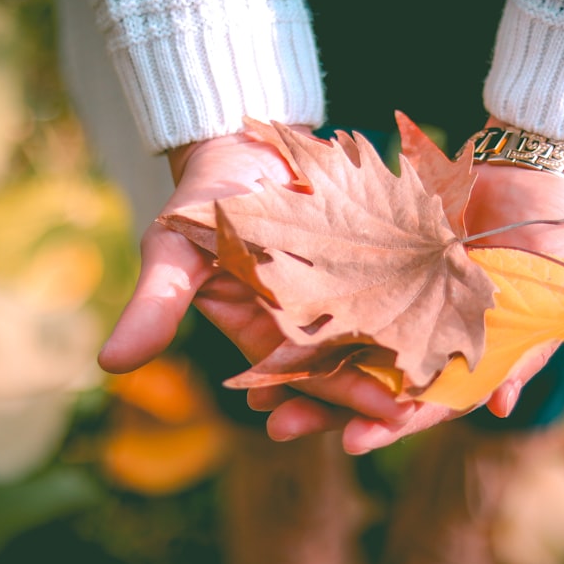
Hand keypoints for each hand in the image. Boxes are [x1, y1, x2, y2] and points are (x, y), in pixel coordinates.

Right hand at [98, 130, 412, 425]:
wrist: (245, 140)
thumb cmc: (200, 198)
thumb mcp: (172, 248)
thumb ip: (156, 305)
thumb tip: (110, 367)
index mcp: (264, 330)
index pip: (294, 376)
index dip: (321, 400)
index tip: (351, 423)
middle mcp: (308, 319)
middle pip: (344, 364)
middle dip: (372, 392)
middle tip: (408, 414)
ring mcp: (343, 288)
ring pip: (377, 332)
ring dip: (404, 356)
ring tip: (438, 378)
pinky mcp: (373, 254)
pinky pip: (401, 282)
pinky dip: (422, 299)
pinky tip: (453, 314)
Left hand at [266, 127, 563, 453]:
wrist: (538, 173)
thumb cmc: (557, 249)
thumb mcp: (553, 305)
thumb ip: (525, 355)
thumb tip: (501, 408)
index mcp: (460, 358)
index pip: (419, 402)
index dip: (388, 423)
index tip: (352, 441)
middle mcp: (423, 335)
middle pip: (368, 381)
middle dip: (326, 405)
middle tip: (280, 424)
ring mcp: (397, 300)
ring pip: (344, 340)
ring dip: (303, 366)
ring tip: (260, 392)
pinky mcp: (376, 260)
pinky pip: (338, 288)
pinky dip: (307, 306)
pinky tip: (267, 322)